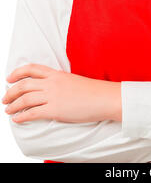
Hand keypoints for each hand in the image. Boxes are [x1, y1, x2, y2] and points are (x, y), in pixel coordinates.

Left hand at [2, 64, 121, 123]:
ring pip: (25, 99)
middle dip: (11, 92)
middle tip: (5, 98)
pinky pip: (32, 113)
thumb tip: (51, 90)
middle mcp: (52, 83)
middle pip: (24, 84)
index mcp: (57, 74)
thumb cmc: (93, 91)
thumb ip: (60, 82)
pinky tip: (17, 119)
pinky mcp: (55, 110)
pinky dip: (21, 116)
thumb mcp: (73, 80)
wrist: (104, 98)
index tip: (9, 78)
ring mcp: (53, 96)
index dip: (18, 72)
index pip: (32, 69)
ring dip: (13, 105)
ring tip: (8, 110)